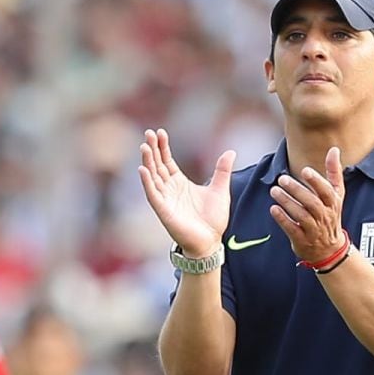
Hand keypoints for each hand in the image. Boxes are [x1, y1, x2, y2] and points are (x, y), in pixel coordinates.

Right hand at [138, 128, 235, 256]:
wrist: (211, 242)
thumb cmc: (213, 220)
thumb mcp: (220, 190)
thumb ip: (222, 171)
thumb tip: (230, 152)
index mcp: (180, 183)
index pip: (167, 160)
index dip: (163, 147)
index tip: (160, 132)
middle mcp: (169, 189)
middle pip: (158, 165)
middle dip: (153, 149)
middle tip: (148, 133)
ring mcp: (165, 199)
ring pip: (153, 177)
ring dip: (148, 162)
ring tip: (144, 146)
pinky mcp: (164, 211)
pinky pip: (153, 194)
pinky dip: (147, 182)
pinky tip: (143, 169)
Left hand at [269, 147, 346, 262]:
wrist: (329, 249)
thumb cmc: (330, 216)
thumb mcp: (336, 195)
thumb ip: (334, 172)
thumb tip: (334, 150)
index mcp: (333, 203)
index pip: (326, 191)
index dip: (317, 182)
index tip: (305, 171)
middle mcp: (324, 216)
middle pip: (311, 203)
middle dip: (296, 190)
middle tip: (282, 179)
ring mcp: (313, 229)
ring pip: (301, 215)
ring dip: (287, 202)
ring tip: (274, 191)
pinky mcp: (302, 240)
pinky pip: (292, 229)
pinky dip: (282, 219)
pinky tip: (273, 209)